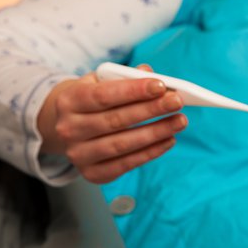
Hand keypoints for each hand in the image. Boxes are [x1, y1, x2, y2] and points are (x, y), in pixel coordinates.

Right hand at [37, 65, 186, 183]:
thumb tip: (150, 74)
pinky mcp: (92, 173)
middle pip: (116, 120)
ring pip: (123, 144)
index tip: (161, 86)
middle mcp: (68, 129)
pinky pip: (126, 164)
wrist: (67, 127)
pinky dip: (151, 152)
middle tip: (177, 102)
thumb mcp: (100, 82)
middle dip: (151, 110)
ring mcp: (78, 154)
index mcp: (69, 101)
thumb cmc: (93, 99)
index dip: (134, 91)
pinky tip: (169, 140)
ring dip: (156, 132)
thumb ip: (124, 76)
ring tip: (180, 121)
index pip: (103, 95)